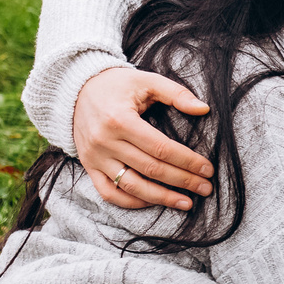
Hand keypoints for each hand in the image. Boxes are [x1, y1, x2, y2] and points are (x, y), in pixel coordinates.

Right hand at [76, 66, 214, 211]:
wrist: (75, 89)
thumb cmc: (116, 84)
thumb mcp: (146, 80)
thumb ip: (176, 93)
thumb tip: (204, 109)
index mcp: (120, 119)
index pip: (161, 148)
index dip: (187, 161)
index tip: (207, 169)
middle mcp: (105, 142)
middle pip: (151, 169)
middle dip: (182, 181)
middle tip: (206, 188)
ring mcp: (95, 157)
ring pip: (132, 186)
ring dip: (162, 198)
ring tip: (187, 203)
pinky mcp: (89, 166)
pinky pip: (110, 193)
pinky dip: (132, 202)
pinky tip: (154, 202)